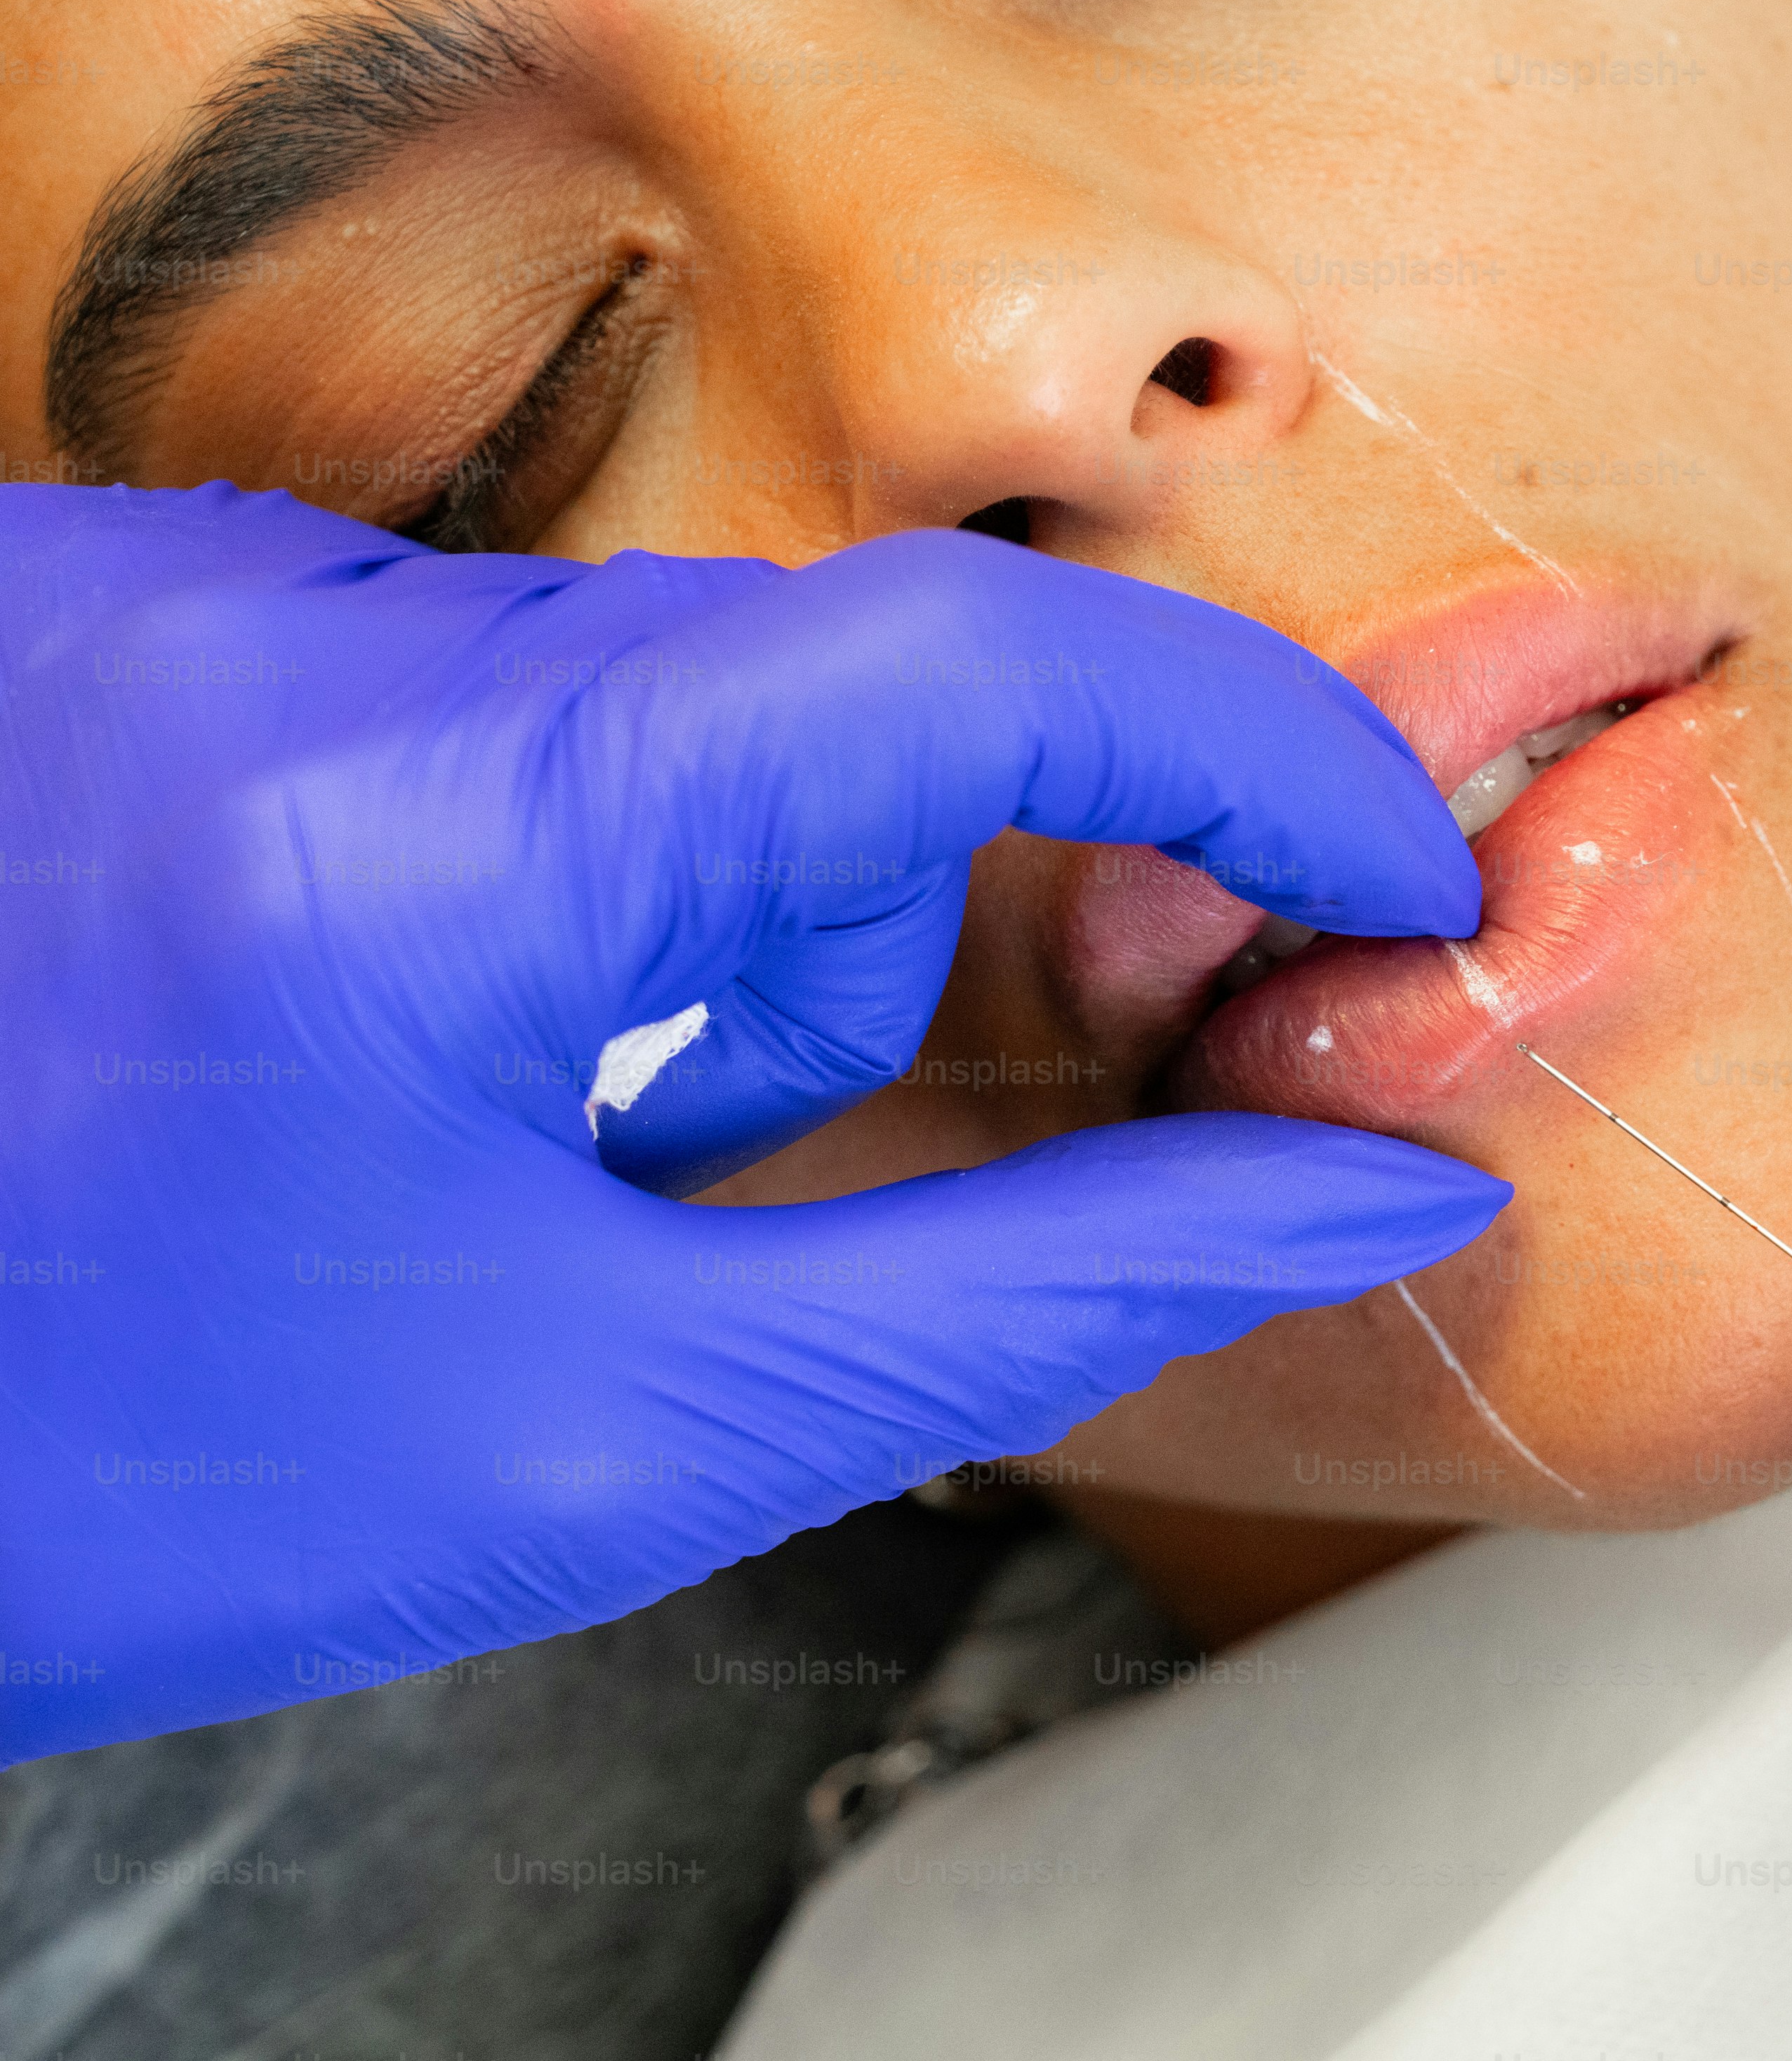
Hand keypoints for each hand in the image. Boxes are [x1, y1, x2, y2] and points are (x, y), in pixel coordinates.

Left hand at [0, 483, 1503, 1759]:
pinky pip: (451, 667)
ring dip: (666, 912)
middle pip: (812, 704)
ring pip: (642, 689)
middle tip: (693, 1172)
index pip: (980, 665)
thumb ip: (1054, 1286)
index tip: (1391, 883)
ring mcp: (152, 578)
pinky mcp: (87, 594)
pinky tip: (355, 1022)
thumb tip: (1373, 1188)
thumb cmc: (131, 1482)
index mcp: (434, 830)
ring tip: (477, 1125)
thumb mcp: (636, 1434)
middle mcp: (275, 621)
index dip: (1255, 758)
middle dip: (846, 951)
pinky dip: (509, 844)